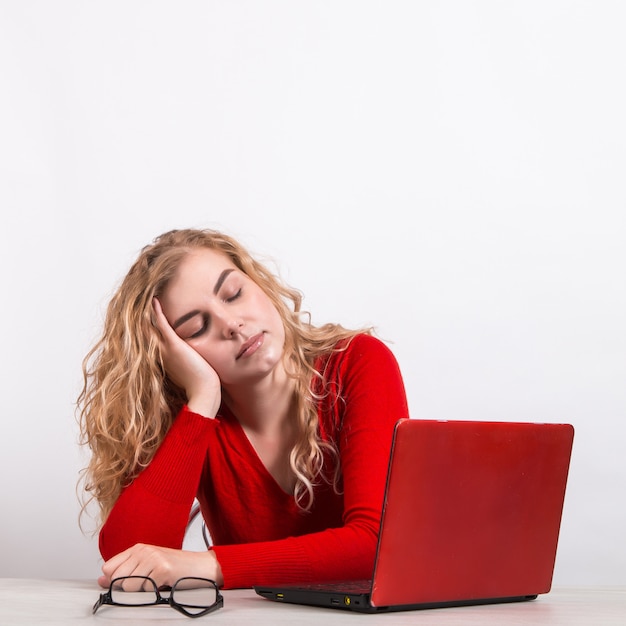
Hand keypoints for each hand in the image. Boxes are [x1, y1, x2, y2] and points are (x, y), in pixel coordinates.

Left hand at [98, 543, 223, 589]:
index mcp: (138, 548)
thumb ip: (124, 571)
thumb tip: (101, 579)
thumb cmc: (176, 567)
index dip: (114, 580)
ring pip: (127, 586)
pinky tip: (162, 583)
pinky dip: (152, 591)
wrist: (201, 566)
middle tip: (144, 584)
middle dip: (126, 587)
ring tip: (154, 584)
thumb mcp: (148, 566)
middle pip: (116, 577)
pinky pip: (143, 589)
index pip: (108, 567)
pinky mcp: (162, 568)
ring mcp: (153, 558)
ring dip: (140, 591)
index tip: (126, 583)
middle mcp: (143, 550)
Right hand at [153, 298, 221, 417]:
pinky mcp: (174, 346)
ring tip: (143, 297)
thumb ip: (186, 360)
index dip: (146, 326)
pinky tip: (154, 300)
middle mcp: (160, 353)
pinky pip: (162, 325)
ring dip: (147, 311)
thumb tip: (192, 355)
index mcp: (163, 358)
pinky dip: (157, 312)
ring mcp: (166, 349)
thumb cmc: (200, 382)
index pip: (151, 338)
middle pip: (146, 331)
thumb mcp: (189, 368)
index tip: (143, 314)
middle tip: (136, 301)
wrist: (205, 391)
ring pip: (150, 326)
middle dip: (141, 316)